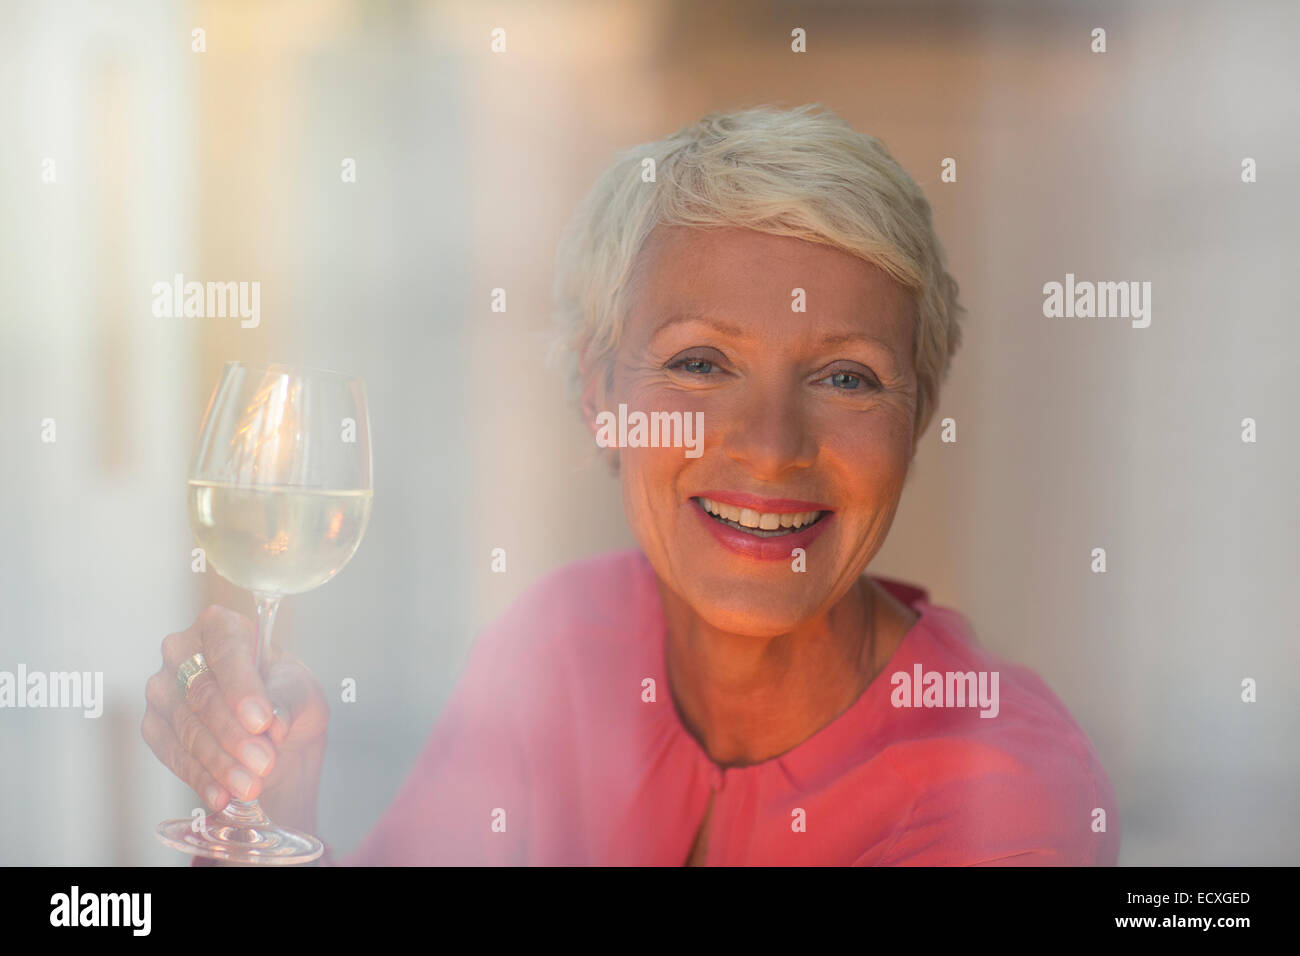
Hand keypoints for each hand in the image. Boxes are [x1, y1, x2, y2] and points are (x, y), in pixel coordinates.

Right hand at [141, 605, 329, 832]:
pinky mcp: (154, 726)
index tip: (261, 721)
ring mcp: (162, 689)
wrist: (273, 733)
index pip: (227, 649)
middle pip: (202, 694)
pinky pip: (172, 754)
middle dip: (234, 734)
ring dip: (220, 762)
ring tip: (250, 785)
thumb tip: (274, 724)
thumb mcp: (303, 692)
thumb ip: (289, 701)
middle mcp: (182, 651)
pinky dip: (200, 778)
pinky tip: (222, 794)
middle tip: (264, 762)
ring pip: (187, 728)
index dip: (242, 687)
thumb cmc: (286, 697)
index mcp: (221, 626)